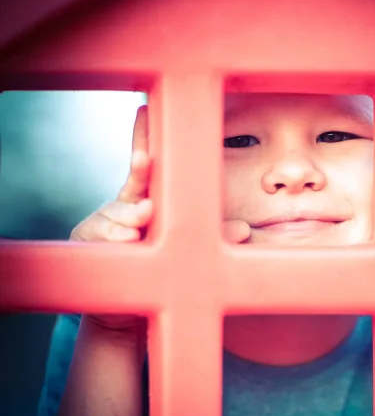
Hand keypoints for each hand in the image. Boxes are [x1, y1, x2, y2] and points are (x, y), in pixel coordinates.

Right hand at [70, 106, 249, 330]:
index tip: (144, 109)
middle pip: (131, 184)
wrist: (128, 306)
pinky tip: (126, 239)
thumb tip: (244, 231)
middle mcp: (124, 206)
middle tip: (145, 159)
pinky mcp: (88, 244)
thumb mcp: (186, 247)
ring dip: (128, 216)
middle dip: (139, 172)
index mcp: (147, 199)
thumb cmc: (159, 265)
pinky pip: (101, 238)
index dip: (144, 137)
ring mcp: (104, 223)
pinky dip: (114, 238)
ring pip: (116, 214)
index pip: (147, 166)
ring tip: (141, 219)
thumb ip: (211, 236)